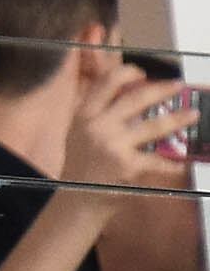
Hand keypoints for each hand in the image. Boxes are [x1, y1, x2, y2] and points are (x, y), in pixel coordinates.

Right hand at [67, 62, 197, 193]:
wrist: (76, 198)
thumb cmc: (82, 164)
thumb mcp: (79, 131)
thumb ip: (99, 111)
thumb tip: (129, 91)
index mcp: (85, 113)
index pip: (106, 82)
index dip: (127, 72)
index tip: (142, 72)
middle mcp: (97, 125)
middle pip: (136, 99)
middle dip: (162, 89)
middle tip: (178, 85)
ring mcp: (113, 145)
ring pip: (153, 126)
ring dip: (178, 119)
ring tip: (193, 115)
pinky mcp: (128, 166)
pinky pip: (159, 161)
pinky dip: (175, 163)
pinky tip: (187, 162)